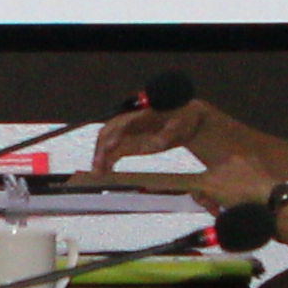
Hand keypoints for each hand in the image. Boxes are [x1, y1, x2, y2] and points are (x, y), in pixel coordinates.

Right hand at [92, 99, 232, 168]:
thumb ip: (170, 133)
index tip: (109, 148)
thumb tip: (157, 142)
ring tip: (98, 173)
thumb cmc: (186, 119)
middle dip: (102, 148)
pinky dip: (108, 161)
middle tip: (99, 166)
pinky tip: (105, 172)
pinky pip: (115, 151)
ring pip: (109, 142)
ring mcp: (130, 132)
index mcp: (144, 114)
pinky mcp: (131, 142)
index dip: (114, 134)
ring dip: (101, 157)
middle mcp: (133, 121)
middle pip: (109, 131)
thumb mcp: (183, 125)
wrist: (188, 118)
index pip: (123, 122)